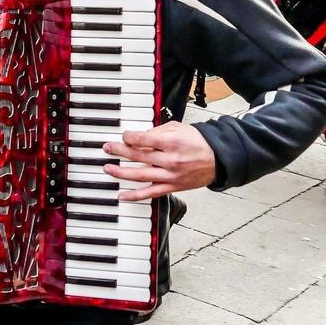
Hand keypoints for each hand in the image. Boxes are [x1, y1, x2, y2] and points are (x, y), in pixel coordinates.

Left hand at [100, 121, 216, 201]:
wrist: (218, 159)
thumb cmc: (198, 142)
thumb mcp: (178, 128)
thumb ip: (157, 131)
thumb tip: (138, 136)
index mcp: (172, 142)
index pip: (143, 139)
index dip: (129, 137)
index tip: (124, 135)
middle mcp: (170, 160)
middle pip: (138, 156)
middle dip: (119, 151)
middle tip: (107, 148)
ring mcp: (170, 176)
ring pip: (140, 176)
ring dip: (121, 173)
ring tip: (108, 169)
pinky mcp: (172, 187)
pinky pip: (150, 193)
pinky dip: (135, 195)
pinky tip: (122, 195)